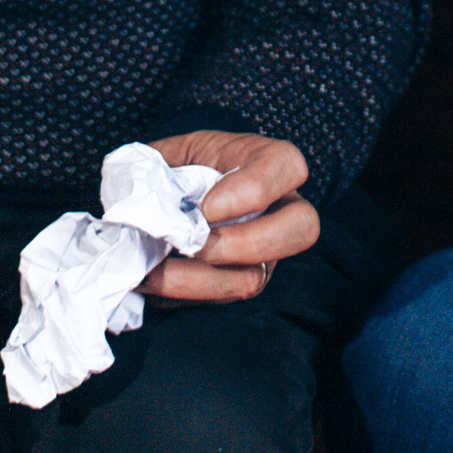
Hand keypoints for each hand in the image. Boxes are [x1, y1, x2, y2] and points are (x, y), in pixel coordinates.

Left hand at [137, 131, 318, 303]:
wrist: (150, 203)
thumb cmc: (165, 170)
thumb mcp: (166, 155)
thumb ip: (162, 170)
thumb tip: (154, 205)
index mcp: (260, 160)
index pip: (287, 165)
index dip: (254, 189)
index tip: (206, 208)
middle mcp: (276, 208)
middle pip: (302, 227)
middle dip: (247, 244)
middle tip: (197, 246)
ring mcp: (262, 250)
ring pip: (256, 275)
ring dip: (200, 278)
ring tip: (157, 269)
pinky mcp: (236, 281)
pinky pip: (221, 296)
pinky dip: (184, 292)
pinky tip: (153, 279)